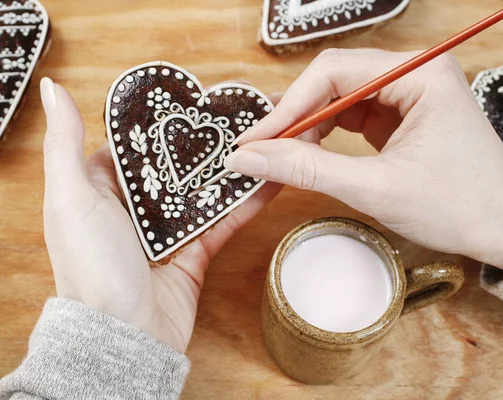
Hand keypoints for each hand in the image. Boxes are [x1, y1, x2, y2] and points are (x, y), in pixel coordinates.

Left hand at [40, 78, 280, 352]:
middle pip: (174, 165)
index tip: (188, 95)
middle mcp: (135, 208)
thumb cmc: (91, 266)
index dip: (158, 119)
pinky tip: (272, 178)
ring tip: (262, 138)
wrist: (126, 335)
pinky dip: (246, 201)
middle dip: (202, 141)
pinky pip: (223, 220)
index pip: (133, 144)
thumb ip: (64, 143)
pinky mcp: (196, 252)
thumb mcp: (71, 198)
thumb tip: (54, 88)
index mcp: (101, 190)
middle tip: (236, 112)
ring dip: (231, 167)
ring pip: (203, 189)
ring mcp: (167, 231)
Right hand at [224, 49, 502, 271]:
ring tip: (280, 159)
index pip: (333, 72)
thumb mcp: (376, 188)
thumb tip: (248, 157)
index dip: (287, 107)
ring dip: (308, 129)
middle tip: (260, 153)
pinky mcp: (403, 116)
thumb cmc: (458, 207)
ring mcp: (408, 93)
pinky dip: (327, 137)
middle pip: (333, 81)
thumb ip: (308, 169)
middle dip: (295, 118)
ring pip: (339, 99)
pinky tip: (309, 157)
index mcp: (419, 73)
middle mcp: (414, 72)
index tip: (254, 141)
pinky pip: (352, 117)